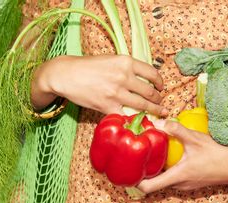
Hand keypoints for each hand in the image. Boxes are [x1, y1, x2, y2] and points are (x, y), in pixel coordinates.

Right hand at [31, 55, 166, 115]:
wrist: (66, 75)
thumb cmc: (88, 66)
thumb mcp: (111, 59)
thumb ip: (127, 68)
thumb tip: (144, 79)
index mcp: (126, 62)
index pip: (152, 73)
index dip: (160, 82)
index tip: (161, 87)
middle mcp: (123, 76)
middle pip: (150, 91)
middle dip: (158, 99)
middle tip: (160, 102)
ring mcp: (116, 93)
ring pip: (143, 105)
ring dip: (154, 110)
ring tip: (159, 112)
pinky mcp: (108, 106)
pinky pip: (126, 115)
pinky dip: (135, 118)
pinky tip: (140, 119)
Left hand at [138, 120, 227, 192]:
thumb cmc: (219, 153)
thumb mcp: (196, 139)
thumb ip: (176, 130)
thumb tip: (158, 122)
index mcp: (178, 177)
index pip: (148, 187)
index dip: (135, 181)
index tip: (128, 170)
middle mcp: (181, 185)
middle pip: (156, 183)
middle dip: (147, 171)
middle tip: (139, 156)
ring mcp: (189, 185)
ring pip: (168, 180)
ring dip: (160, 170)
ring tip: (155, 154)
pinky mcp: (196, 182)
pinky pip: (177, 178)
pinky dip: (171, 169)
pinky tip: (174, 156)